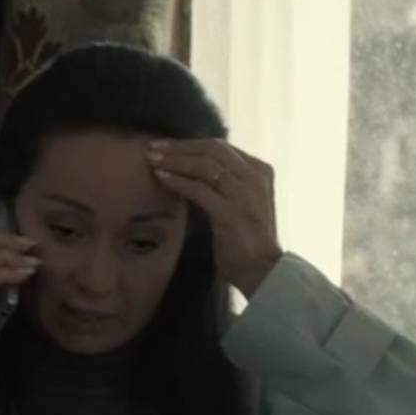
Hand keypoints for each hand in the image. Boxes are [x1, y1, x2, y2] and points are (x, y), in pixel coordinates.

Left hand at [145, 137, 282, 296]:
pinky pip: (199, 189)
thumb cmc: (247, 239)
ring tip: (152, 160)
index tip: (165, 145)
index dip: (189, 143)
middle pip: (211, 150)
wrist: (263, 270)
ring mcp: (244, 194)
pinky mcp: (230, 213)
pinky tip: (161, 177)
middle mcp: (254, 177)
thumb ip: (227, 183)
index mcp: (260, 171)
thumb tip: (193, 167)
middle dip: (179, 147)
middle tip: (153, 147)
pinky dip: (178, 181)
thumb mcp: (242, 201)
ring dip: (174, 160)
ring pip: (204, 165)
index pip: (221, 147)